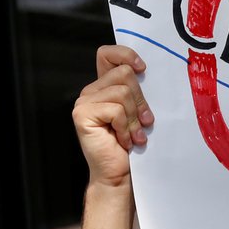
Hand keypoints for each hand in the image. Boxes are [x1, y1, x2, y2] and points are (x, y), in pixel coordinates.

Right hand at [74, 45, 153, 189]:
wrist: (118, 175)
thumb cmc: (131, 145)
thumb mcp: (137, 112)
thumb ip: (136, 92)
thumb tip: (146, 73)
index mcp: (103, 87)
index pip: (108, 54)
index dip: (126, 55)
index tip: (143, 70)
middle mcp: (91, 91)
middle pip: (124, 73)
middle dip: (140, 100)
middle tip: (144, 122)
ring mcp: (84, 102)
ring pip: (122, 92)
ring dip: (134, 118)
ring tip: (134, 136)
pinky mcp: (82, 115)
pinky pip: (116, 110)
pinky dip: (126, 128)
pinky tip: (124, 141)